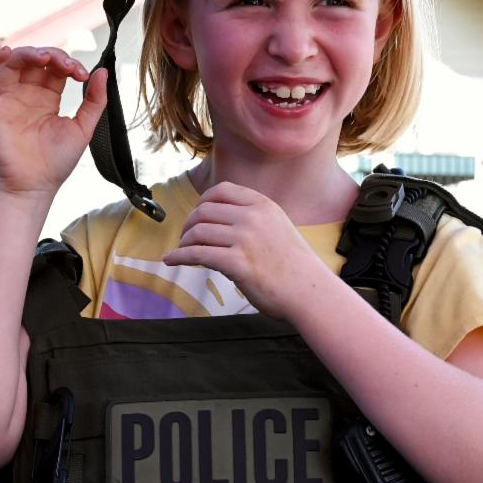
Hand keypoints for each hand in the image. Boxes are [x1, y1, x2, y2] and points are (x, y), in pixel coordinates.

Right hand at [0, 46, 106, 199]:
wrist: (31, 187)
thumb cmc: (54, 164)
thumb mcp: (83, 128)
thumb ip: (95, 100)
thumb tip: (103, 71)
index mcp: (46, 99)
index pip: (55, 68)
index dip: (68, 64)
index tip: (82, 75)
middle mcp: (25, 95)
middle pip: (35, 61)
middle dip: (52, 56)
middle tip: (67, 66)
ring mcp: (7, 99)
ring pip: (12, 63)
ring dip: (28, 53)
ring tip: (44, 58)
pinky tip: (6, 52)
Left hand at [162, 182, 333, 320]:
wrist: (311, 292)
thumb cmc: (295, 266)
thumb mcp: (277, 227)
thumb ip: (253, 219)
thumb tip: (220, 222)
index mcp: (262, 205)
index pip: (221, 190)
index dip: (202, 201)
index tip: (196, 214)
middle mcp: (252, 217)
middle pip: (204, 210)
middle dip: (189, 223)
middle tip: (186, 237)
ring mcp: (244, 239)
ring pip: (198, 231)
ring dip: (184, 241)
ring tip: (181, 250)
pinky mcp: (236, 262)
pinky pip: (197, 254)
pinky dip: (179, 256)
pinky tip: (172, 260)